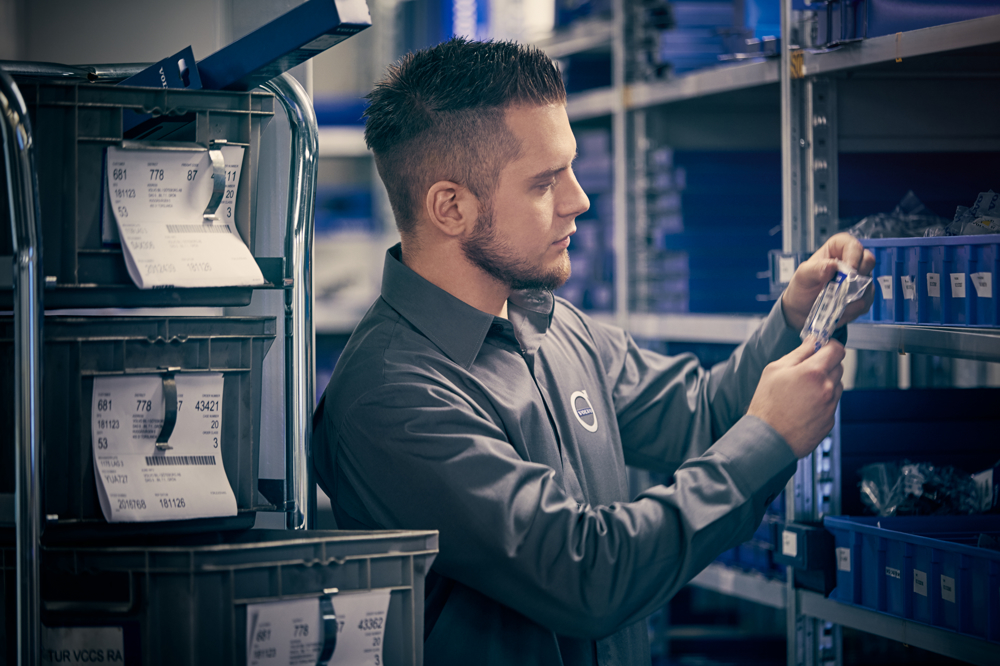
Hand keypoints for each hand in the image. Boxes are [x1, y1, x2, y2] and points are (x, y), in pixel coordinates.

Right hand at [747, 337, 844, 457]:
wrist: (767, 438)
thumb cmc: (767, 404)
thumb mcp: (775, 370)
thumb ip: (798, 353)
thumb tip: (812, 342)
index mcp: (814, 372)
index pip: (836, 349)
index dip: (829, 345)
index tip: (822, 347)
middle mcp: (827, 388)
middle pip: (838, 366)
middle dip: (825, 364)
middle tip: (806, 370)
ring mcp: (830, 406)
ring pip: (836, 386)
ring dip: (825, 383)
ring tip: (803, 391)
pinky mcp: (830, 421)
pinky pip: (831, 404)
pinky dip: (822, 401)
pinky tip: (804, 406)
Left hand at [782, 233, 875, 330]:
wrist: (802, 310)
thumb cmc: (802, 288)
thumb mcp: (802, 277)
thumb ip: (815, 269)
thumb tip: (831, 265)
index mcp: (836, 250)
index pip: (852, 245)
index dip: (854, 255)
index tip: (849, 269)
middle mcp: (851, 261)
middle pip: (868, 260)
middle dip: (858, 275)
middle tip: (843, 286)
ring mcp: (859, 279)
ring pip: (869, 283)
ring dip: (853, 295)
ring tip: (835, 300)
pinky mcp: (862, 295)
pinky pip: (867, 300)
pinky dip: (854, 307)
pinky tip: (840, 308)